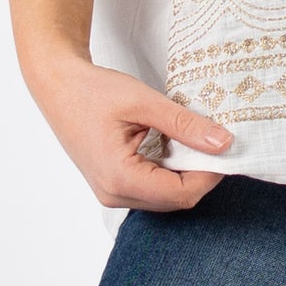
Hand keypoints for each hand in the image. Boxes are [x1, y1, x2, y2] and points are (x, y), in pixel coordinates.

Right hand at [25, 49, 234, 211]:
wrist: (58, 86)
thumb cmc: (94, 91)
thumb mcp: (145, 102)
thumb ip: (185, 124)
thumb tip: (224, 143)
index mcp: (120, 178)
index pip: (182, 194)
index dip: (211, 174)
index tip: (227, 147)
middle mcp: (114, 194)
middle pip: (175, 200)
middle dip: (201, 174)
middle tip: (216, 141)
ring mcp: (111, 193)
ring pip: (164, 197)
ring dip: (186, 173)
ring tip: (195, 139)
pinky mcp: (112, 184)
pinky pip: (151, 188)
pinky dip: (170, 171)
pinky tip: (174, 145)